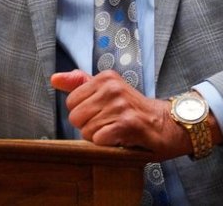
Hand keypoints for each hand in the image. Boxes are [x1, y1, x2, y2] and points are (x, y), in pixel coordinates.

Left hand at [51, 69, 190, 159]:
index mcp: (105, 78)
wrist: (168, 125)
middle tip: (109, 124)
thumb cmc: (134, 110)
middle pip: (75, 117)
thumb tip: (54, 79)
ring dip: (100, 137)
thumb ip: (80, 83)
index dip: (83, 114)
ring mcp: (120, 105)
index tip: (102, 113)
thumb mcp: (109, 90)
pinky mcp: (128, 124)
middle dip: (89, 127)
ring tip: (117, 131)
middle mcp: (112, 88)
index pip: (71, 102)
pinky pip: (98, 140)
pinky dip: (107, 145)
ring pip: (86, 131)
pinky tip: (121, 139)